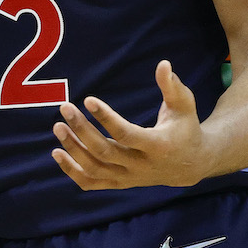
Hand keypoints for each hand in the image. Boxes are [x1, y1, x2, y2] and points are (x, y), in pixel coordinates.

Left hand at [51, 60, 207, 189]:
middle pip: (105, 152)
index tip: (88, 99)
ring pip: (95, 169)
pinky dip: (72, 171)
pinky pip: (92, 182)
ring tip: (58, 127)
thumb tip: (163, 64)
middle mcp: (141, 166)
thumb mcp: (184, 107)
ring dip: (73, 149)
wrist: (190, 165)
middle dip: (82, 130)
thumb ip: (172, 87)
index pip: (126, 135)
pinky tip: (57, 153)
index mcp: (158, 146)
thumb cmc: (184, 129)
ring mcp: (129, 178)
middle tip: (64, 108)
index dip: (106, 118)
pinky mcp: (120, 183)